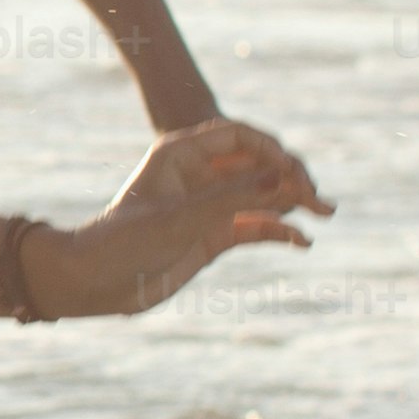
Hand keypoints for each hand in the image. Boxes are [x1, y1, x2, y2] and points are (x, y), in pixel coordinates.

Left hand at [40, 115, 330, 316]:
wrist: (94, 283)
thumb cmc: (125, 241)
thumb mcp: (181, 218)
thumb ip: (233, 197)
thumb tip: (282, 178)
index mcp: (181, 152)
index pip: (240, 136)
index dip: (271, 150)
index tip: (292, 173)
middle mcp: (198, 174)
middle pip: (257, 164)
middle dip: (290, 177)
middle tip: (318, 199)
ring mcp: (208, 205)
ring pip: (261, 195)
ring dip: (293, 202)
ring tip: (324, 214)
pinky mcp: (213, 235)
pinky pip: (256, 226)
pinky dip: (280, 231)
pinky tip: (302, 242)